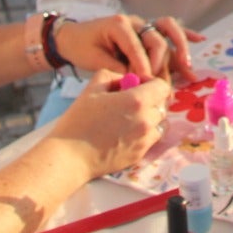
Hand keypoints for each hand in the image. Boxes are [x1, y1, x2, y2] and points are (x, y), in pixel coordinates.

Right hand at [49, 70, 170, 176]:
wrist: (70, 156)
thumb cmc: (78, 121)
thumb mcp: (92, 88)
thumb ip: (113, 76)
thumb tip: (126, 79)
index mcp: (136, 101)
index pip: (162, 87)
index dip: (151, 83)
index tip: (137, 86)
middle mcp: (146, 120)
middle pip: (162, 105)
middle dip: (150, 100)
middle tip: (130, 103)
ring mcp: (144, 140)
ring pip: (160, 123)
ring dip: (150, 118)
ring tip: (130, 119)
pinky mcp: (140, 154)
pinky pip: (152, 139)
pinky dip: (145, 134)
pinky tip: (126, 133)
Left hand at [58, 14, 201, 81]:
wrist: (72, 36)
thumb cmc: (82, 46)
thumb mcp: (94, 59)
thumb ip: (116, 69)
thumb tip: (137, 81)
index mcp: (120, 25)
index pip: (137, 46)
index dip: (143, 66)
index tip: (145, 84)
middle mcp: (135, 22)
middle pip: (157, 36)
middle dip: (162, 59)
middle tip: (161, 79)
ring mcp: (143, 25)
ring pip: (168, 29)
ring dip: (180, 46)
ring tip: (187, 65)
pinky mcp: (147, 32)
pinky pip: (169, 31)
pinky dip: (185, 34)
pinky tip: (200, 39)